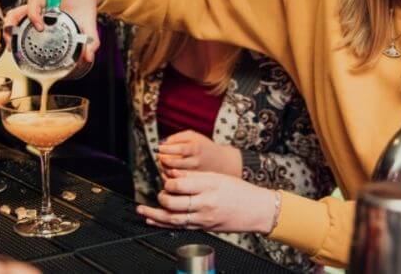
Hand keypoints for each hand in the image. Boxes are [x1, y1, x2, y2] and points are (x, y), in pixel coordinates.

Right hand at [3, 0, 103, 61]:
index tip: (40, 27)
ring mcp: (36, 13)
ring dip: (9, 30)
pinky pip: (20, 23)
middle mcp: (40, 6)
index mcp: (51, 1)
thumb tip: (88, 57)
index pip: (34, 2)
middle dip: (10, 25)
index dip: (33, 14)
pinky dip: (15, 33)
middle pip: (16, 11)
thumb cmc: (84, 6)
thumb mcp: (90, 22)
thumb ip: (92, 39)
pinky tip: (17, 46)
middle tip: (13, 41)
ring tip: (11, 46)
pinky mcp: (36, 19)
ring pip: (14, 17)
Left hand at [136, 170, 275, 233]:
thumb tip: (173, 172)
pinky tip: (154, 221)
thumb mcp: (218, 176)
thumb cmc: (240, 191)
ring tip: (143, 211)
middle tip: (160, 193)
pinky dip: (164, 225)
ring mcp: (204, 218)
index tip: (167, 180)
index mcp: (209, 186)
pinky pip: (180, 227)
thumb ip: (194, 175)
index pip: (179, 185)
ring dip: (155, 215)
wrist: (257, 210)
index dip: (168, 182)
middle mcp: (205, 203)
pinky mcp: (204, 228)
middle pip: (173, 203)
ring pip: (173, 219)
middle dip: (162, 198)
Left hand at [157, 130, 241, 176]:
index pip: (177, 149)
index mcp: (195, 148)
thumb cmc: (203, 147)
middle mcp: (195, 161)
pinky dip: (169, 177)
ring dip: (163, 169)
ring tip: (163, 163)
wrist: (220, 162)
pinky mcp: (193, 183)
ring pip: (172, 173)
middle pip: (172, 162)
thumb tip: (161, 144)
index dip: (164, 149)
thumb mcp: (192, 136)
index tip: (158, 148)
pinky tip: (169, 172)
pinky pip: (176, 181)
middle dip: (161, 159)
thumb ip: (176, 137)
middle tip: (159, 156)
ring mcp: (194, 174)